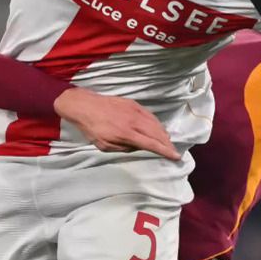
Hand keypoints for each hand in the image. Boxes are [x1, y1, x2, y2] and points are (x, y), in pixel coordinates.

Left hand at [53, 88, 178, 159]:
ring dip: (163, 133)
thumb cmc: (92, 128)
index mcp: (126, 134)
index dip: (165, 151)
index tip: (175, 156)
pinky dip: (156, 122)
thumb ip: (123, 148)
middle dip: (167, 143)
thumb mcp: (104, 146)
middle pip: (157, 133)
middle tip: (174, 150)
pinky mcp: (133, 103)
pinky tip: (157, 128)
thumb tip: (138, 147)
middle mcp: (134, 121)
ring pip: (155, 123)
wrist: (84, 105)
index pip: (151, 144)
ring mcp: (135, 110)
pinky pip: (149, 114)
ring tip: (167, 141)